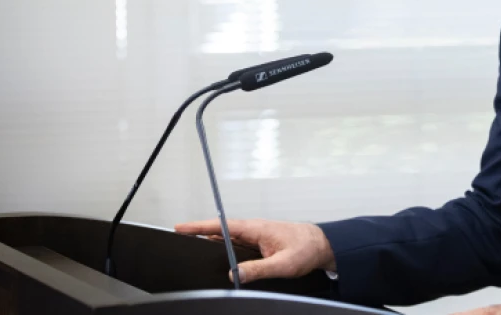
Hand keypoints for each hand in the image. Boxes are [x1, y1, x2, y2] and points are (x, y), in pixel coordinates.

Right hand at [174, 218, 335, 283]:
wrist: (322, 246)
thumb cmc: (306, 249)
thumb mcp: (283, 263)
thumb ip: (259, 269)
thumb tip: (234, 274)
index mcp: (256, 228)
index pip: (222, 226)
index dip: (199, 227)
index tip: (180, 228)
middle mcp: (253, 230)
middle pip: (220, 232)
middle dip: (198, 234)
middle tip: (178, 238)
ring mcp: (256, 236)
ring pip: (227, 239)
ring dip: (210, 242)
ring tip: (190, 246)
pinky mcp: (259, 244)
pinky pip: (236, 245)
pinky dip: (223, 248)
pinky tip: (217, 255)